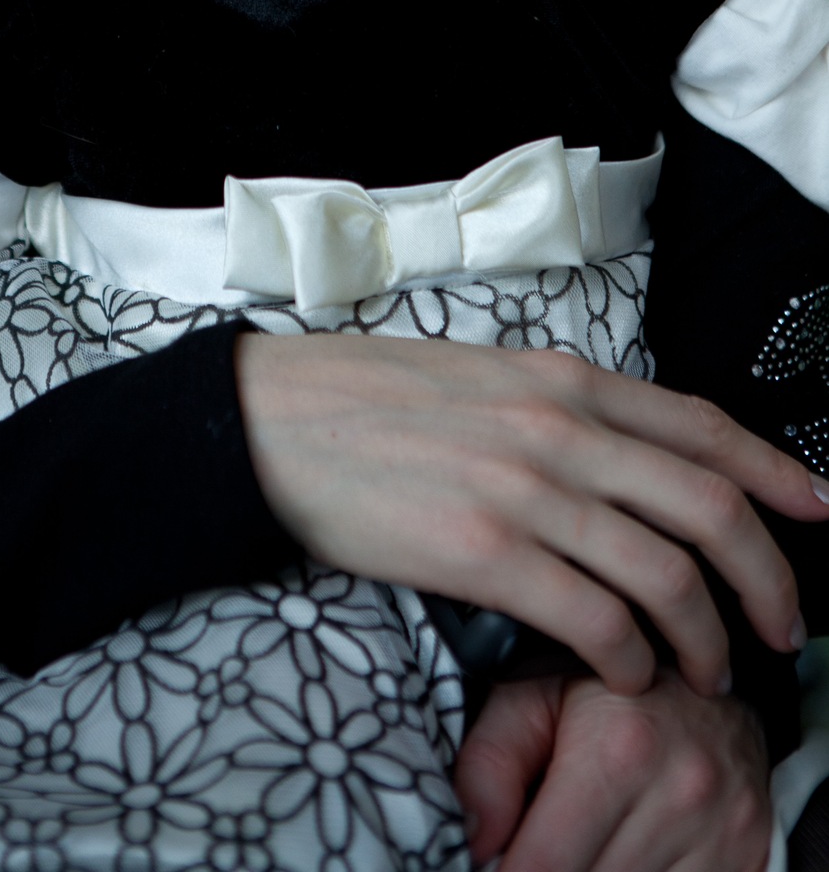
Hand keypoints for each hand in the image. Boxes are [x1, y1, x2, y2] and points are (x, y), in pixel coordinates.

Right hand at [235, 331, 828, 694]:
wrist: (274, 422)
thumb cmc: (374, 402)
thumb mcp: (487, 377)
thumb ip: (565, 409)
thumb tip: (638, 461)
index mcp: (563, 379)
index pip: (703, 428)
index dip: (776, 475)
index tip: (816, 514)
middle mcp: (559, 427)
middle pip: (708, 508)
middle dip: (765, 580)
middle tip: (779, 628)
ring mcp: (523, 487)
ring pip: (664, 574)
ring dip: (703, 637)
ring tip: (704, 669)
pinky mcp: (481, 550)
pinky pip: (593, 618)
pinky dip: (629, 658)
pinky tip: (625, 672)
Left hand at [454, 671, 771, 870]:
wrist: (705, 670)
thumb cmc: (602, 687)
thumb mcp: (532, 696)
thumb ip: (491, 762)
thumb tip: (475, 840)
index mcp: (618, 750)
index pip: (547, 864)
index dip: (508, 871)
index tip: (493, 863)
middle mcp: (682, 794)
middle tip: (537, 847)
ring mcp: (726, 830)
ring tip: (579, 847)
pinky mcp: (751, 856)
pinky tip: (619, 856)